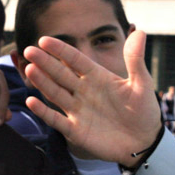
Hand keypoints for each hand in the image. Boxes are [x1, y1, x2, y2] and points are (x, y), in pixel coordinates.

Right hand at [22, 30, 162, 166]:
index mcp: (97, 77)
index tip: (44, 40)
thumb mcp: (141, 83)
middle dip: (45, 62)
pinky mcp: (75, 130)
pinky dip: (44, 112)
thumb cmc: (144, 111)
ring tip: (29, 69)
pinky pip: (56, 120)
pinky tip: (32, 101)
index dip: (60, 50)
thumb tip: (140, 31)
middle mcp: (83, 91)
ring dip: (42, 82)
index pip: (75, 60)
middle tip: (30, 51)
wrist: (145, 143)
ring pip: (55, 93)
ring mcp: (78, 111)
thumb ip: (135, 59)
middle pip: (60, 74)